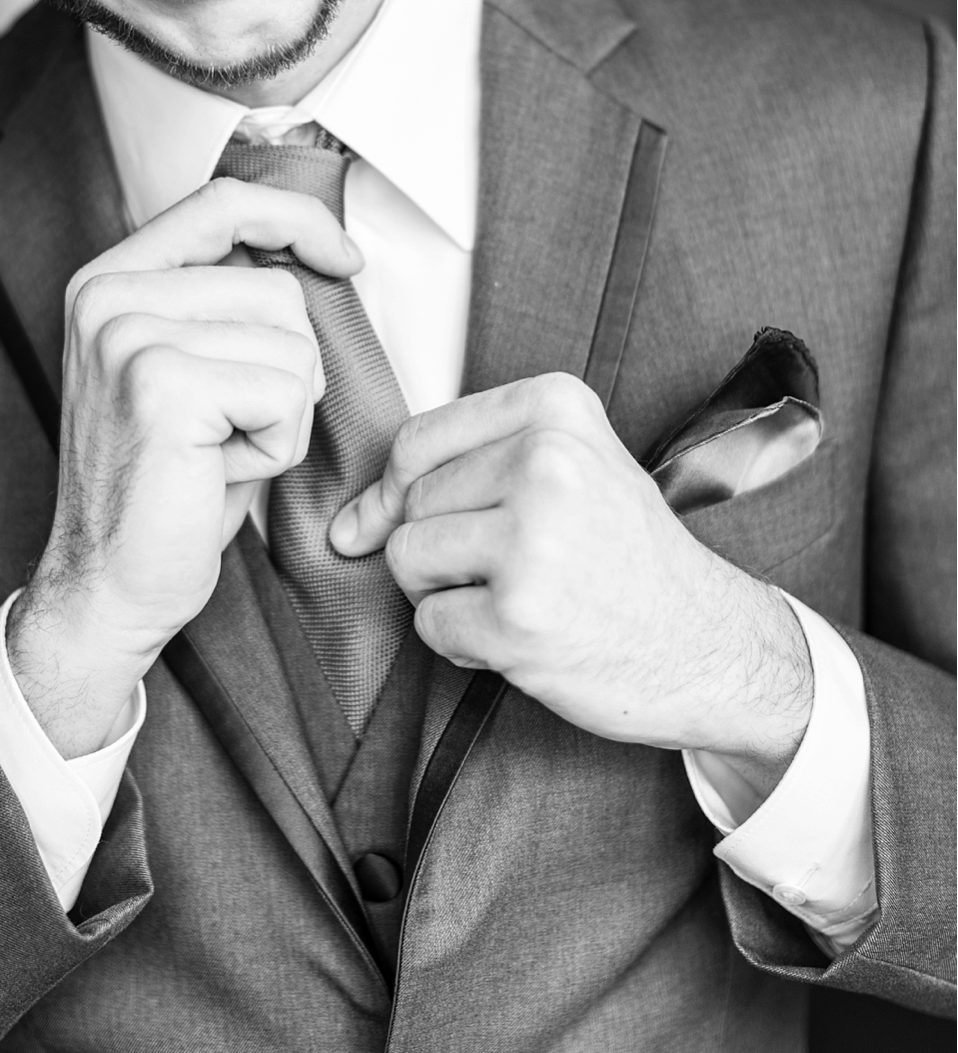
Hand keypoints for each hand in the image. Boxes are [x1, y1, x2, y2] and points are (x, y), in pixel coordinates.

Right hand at [8, 178, 360, 755]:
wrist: (108, 586)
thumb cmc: (166, 487)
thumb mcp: (189, 371)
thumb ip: (223, 305)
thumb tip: (311, 252)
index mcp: (110, 281)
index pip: (222, 203)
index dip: (297, 219)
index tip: (343, 257)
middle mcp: (109, 297)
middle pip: (278, 288)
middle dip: (289, 369)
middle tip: (229, 430)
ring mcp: (128, 337)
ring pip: (292, 344)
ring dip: (283, 413)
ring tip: (220, 451)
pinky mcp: (163, 387)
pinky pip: (286, 394)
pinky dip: (276, 446)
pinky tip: (220, 472)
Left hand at [331, 374, 812, 795]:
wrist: (707, 642)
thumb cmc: (626, 556)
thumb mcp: (564, 470)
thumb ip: (459, 472)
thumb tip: (346, 525)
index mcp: (557, 409)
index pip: (418, 439)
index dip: (399, 488)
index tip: (414, 517)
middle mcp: (547, 463)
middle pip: (411, 501)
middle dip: (436, 546)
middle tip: (508, 568)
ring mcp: (533, 541)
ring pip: (408, 558)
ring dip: (442, 593)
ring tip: (509, 597)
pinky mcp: (520, 616)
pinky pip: (430, 624)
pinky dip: (461, 643)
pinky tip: (519, 636)